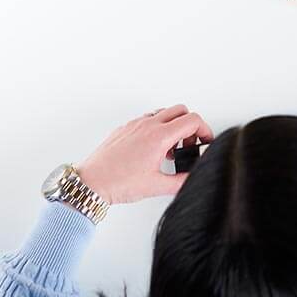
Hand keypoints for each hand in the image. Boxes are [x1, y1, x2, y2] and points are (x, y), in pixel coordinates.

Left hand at [76, 105, 212, 204]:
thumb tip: (192, 178)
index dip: (205, 130)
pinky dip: (157, 127)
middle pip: (181, 110)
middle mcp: (148, 125)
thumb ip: (180, 182)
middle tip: (189, 143)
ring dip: (173, 125)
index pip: (192, 120)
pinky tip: (153, 147)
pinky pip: (148, 119)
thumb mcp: (156, 186)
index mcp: (159, 136)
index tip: (205, 140)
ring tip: (170, 147)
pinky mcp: (125, 128)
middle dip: (190, 125)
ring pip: (164, 112)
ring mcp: (135, 124)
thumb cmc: (117, 182)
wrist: (90, 182)